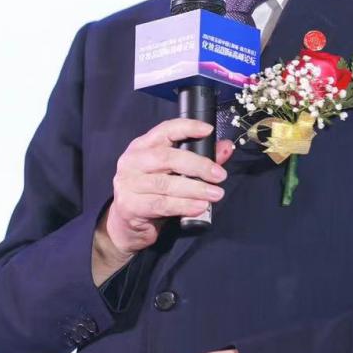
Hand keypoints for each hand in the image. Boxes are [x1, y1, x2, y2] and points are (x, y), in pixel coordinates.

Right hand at [103, 118, 233, 256]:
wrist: (127, 224)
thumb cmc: (152, 192)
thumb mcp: (172, 173)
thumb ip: (198, 159)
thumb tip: (226, 147)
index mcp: (142, 146)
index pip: (164, 130)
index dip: (187, 127)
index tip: (208, 130)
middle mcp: (132, 161)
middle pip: (167, 158)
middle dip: (197, 165)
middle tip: (219, 175)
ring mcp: (128, 183)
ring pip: (166, 184)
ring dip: (195, 188)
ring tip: (215, 194)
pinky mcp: (130, 205)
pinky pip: (161, 204)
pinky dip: (183, 206)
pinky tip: (199, 207)